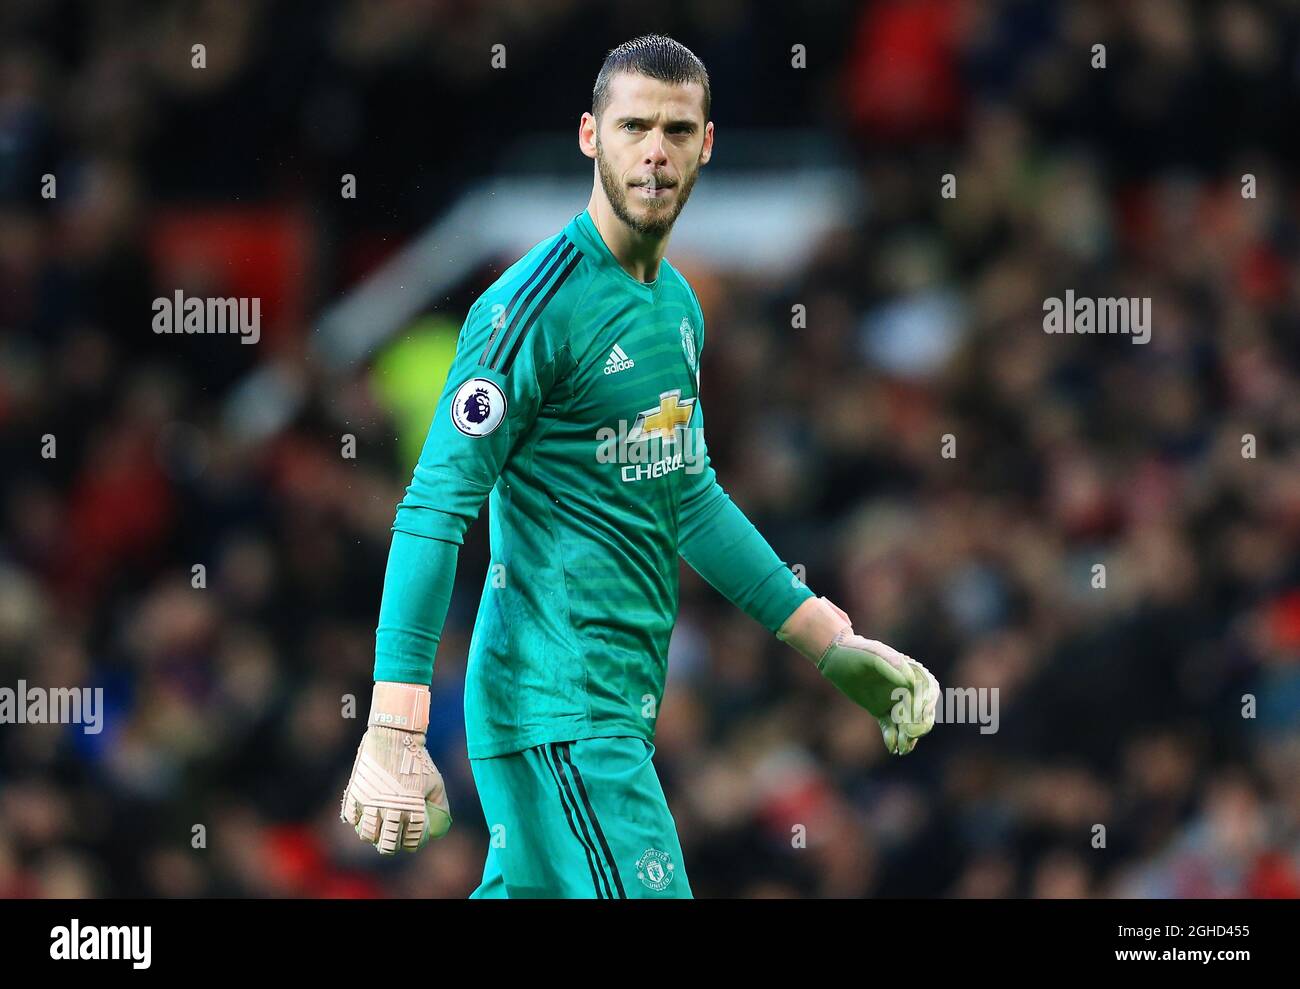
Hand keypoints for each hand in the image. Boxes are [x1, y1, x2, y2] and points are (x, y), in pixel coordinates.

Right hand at [340, 682, 451, 852]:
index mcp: (411, 808)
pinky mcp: (354, 793)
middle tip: (395, 839)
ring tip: (380, 829)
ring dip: (374, 835)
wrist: (394, 734)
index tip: (414, 838)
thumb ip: (439, 806)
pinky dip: (357, 820)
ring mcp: (369, 802)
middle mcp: (389, 809)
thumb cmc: (418, 759)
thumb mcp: (435, 781)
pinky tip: (366, 814)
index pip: (411, 840)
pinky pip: (351, 818)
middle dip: (393, 845)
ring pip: (366, 835)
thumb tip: (439, 828)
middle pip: (387, 845)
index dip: (414, 843)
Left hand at [779, 597, 939, 755]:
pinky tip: (891, 747)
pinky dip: (892, 737)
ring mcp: (894, 700)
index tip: (918, 715)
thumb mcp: (873, 652)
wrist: (835, 658)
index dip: (926, 704)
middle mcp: (906, 688)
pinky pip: (890, 727)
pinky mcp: (880, 710)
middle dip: (920, 725)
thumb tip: (909, 682)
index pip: (928, 691)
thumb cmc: (856, 651)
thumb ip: (891, 663)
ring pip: (908, 723)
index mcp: (911, 672)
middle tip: (910, 734)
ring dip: (908, 737)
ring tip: (903, 749)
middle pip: (922, 711)